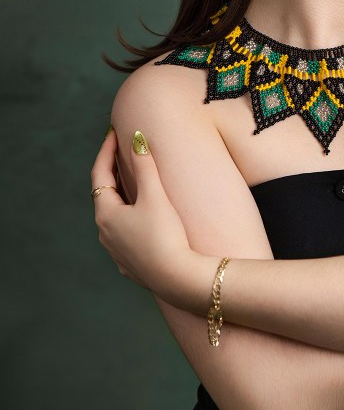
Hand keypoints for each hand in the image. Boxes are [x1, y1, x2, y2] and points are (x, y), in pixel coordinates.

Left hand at [91, 127, 194, 303]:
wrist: (177, 278)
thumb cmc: (165, 235)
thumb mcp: (155, 196)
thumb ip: (145, 166)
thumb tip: (137, 138)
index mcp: (107, 213)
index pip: (100, 173)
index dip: (106, 149)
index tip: (113, 131)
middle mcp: (105, 233)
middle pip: (105, 194)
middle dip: (114, 171)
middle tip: (123, 151)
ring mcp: (116, 251)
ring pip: (114, 216)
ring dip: (122, 196)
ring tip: (133, 182)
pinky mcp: (130, 264)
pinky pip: (125, 234)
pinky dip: (131, 218)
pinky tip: (144, 218)